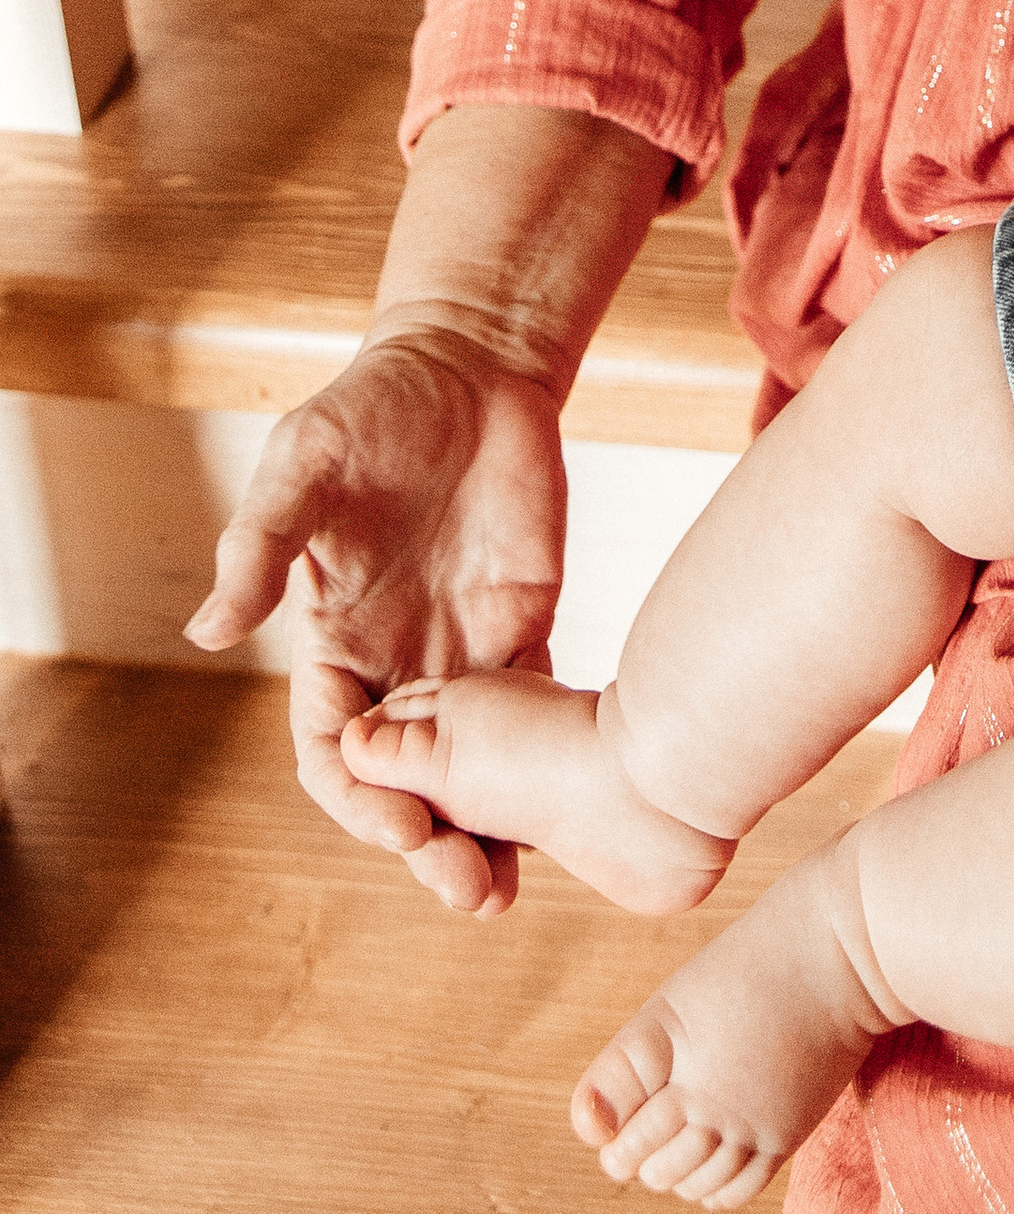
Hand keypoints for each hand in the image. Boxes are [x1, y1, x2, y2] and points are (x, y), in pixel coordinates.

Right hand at [185, 318, 572, 916]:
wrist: (469, 363)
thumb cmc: (371, 407)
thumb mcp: (304, 464)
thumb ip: (261, 546)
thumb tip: (206, 630)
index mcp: (333, 638)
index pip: (335, 747)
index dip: (358, 796)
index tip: (397, 826)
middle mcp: (394, 659)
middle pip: (404, 777)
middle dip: (427, 840)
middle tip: (469, 888)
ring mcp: (461, 649)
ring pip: (470, 764)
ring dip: (484, 827)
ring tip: (507, 888)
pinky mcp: (524, 624)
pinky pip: (533, 711)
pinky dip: (543, 765)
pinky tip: (569, 812)